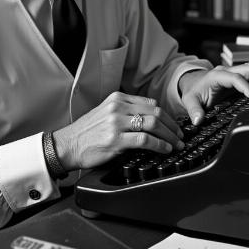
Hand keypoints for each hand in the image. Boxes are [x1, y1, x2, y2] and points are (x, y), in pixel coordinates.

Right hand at [52, 92, 184, 170]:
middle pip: (155, 111)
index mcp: (117, 99)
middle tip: (180, 135)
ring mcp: (116, 122)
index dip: (166, 115)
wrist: (67, 145)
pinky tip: (165, 149)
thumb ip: (125, 112)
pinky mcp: (116, 139)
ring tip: (177, 144)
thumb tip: (151, 121)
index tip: (173, 125)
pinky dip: (159, 145)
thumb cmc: (87, 133)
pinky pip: (145, 140)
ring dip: (169, 135)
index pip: (150, 102)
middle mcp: (118, 107)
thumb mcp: (105, 113)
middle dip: (172, 125)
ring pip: (153, 124)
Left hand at [178, 61, 248, 124]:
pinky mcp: (239, 77)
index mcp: (217, 76)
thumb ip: (194, 110)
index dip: (245, 85)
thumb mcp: (190, 100)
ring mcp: (234, 73)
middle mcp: (227, 72)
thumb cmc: (194, 90)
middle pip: (248, 68)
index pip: (234, 77)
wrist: (193, 83)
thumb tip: (198, 119)